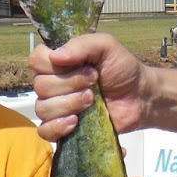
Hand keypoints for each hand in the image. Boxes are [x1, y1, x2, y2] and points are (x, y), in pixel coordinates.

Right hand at [29, 32, 149, 142]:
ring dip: (69, 104)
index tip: (79, 64)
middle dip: (70, 83)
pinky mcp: (64, 129)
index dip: (51, 63)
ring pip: (43, 108)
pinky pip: (45, 132)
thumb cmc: (122, 69)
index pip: (36, 60)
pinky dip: (58, 127)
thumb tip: (56, 56)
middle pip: (41, 86)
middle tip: (94, 82)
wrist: (140, 96)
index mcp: (59, 62)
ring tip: (92, 101)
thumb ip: (82, 44)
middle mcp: (53, 84)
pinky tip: (76, 122)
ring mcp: (57, 108)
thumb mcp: (107, 46)